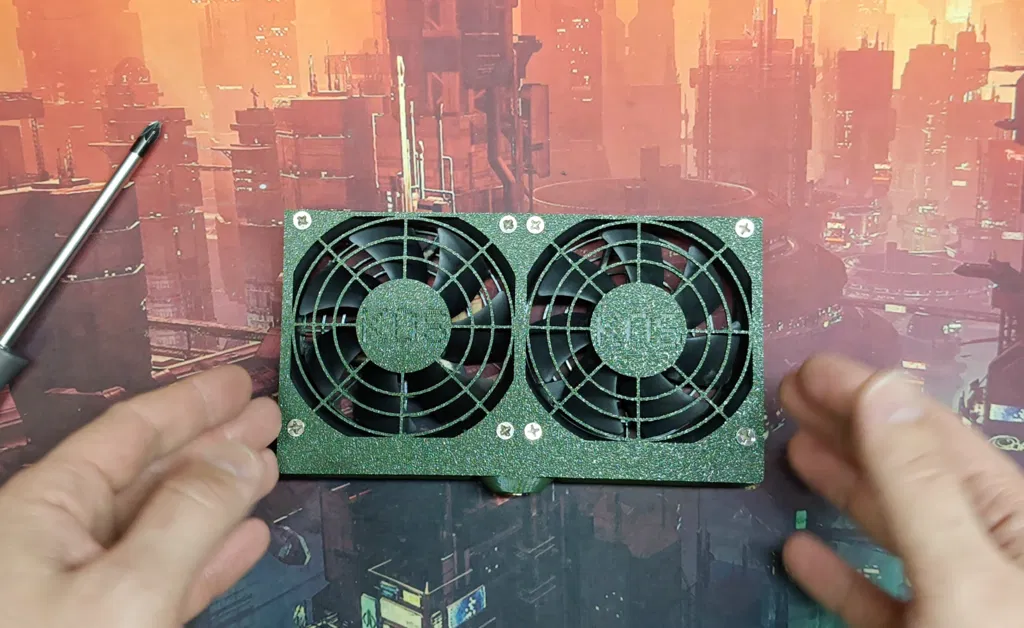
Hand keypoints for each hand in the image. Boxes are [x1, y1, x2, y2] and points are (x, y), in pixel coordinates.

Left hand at [0, 366, 279, 626]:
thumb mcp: (128, 587)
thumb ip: (190, 518)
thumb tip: (239, 458)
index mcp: (44, 509)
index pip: (130, 432)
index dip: (191, 403)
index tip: (238, 384)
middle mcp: (57, 539)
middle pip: (150, 470)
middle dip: (214, 441)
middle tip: (265, 418)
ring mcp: (79, 584)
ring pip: (163, 523)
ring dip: (221, 495)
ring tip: (266, 469)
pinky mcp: (103, 622)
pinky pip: (163, 575)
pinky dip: (207, 556)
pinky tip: (244, 539)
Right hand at [780, 354, 1023, 626]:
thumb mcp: (962, 575)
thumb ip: (918, 486)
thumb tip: (882, 393)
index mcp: (1013, 520)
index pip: (929, 434)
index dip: (866, 393)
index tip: (812, 370)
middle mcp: (988, 551)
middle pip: (906, 471)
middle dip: (847, 425)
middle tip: (795, 394)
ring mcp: (955, 597)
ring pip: (890, 525)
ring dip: (840, 484)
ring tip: (796, 449)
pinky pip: (875, 592)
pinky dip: (836, 570)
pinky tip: (802, 552)